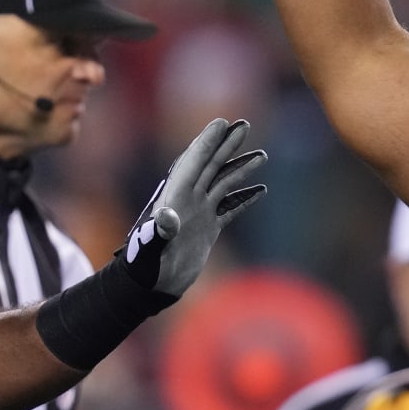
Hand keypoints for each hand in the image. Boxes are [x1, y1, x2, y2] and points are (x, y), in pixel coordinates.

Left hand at [121, 119, 266, 296]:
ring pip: (223, 183)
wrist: (153, 286)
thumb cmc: (147, 266)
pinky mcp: (208, 229)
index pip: (194, 163)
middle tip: (244, 126)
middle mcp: (188, 200)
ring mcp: (199, 213)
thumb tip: (168, 216)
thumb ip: (158, 232)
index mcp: (175, 197)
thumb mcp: (150, 248)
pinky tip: (260, 190)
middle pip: (211, 165)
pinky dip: (244, 198)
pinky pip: (229, 208)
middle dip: (227, 145)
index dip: (207, 142)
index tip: (222, 123)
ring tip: (261, 155)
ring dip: (240, 168)